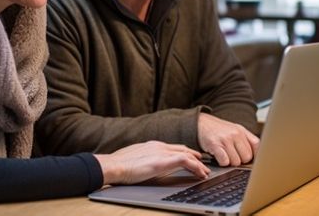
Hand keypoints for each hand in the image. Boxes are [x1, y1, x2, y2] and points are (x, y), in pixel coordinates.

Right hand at [94, 140, 209, 184]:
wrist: (114, 165)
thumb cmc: (119, 165)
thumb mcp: (134, 158)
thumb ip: (143, 159)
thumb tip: (145, 165)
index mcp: (151, 145)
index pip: (172, 147)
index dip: (184, 153)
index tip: (191, 158)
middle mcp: (159, 146)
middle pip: (182, 149)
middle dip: (194, 156)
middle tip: (202, 164)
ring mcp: (162, 152)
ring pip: (187, 154)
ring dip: (198, 164)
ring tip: (204, 172)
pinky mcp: (163, 161)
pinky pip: (186, 161)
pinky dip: (196, 167)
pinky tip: (200, 173)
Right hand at [197, 112, 259, 166]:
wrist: (200, 123)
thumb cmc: (218, 130)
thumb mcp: (234, 130)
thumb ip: (245, 140)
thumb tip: (257, 157)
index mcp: (242, 130)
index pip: (257, 146)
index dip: (254, 155)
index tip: (249, 158)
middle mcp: (235, 133)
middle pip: (247, 157)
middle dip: (240, 160)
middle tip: (232, 154)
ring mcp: (225, 139)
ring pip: (236, 161)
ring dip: (230, 162)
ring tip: (224, 154)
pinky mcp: (215, 145)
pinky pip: (225, 161)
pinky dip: (222, 162)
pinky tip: (218, 156)